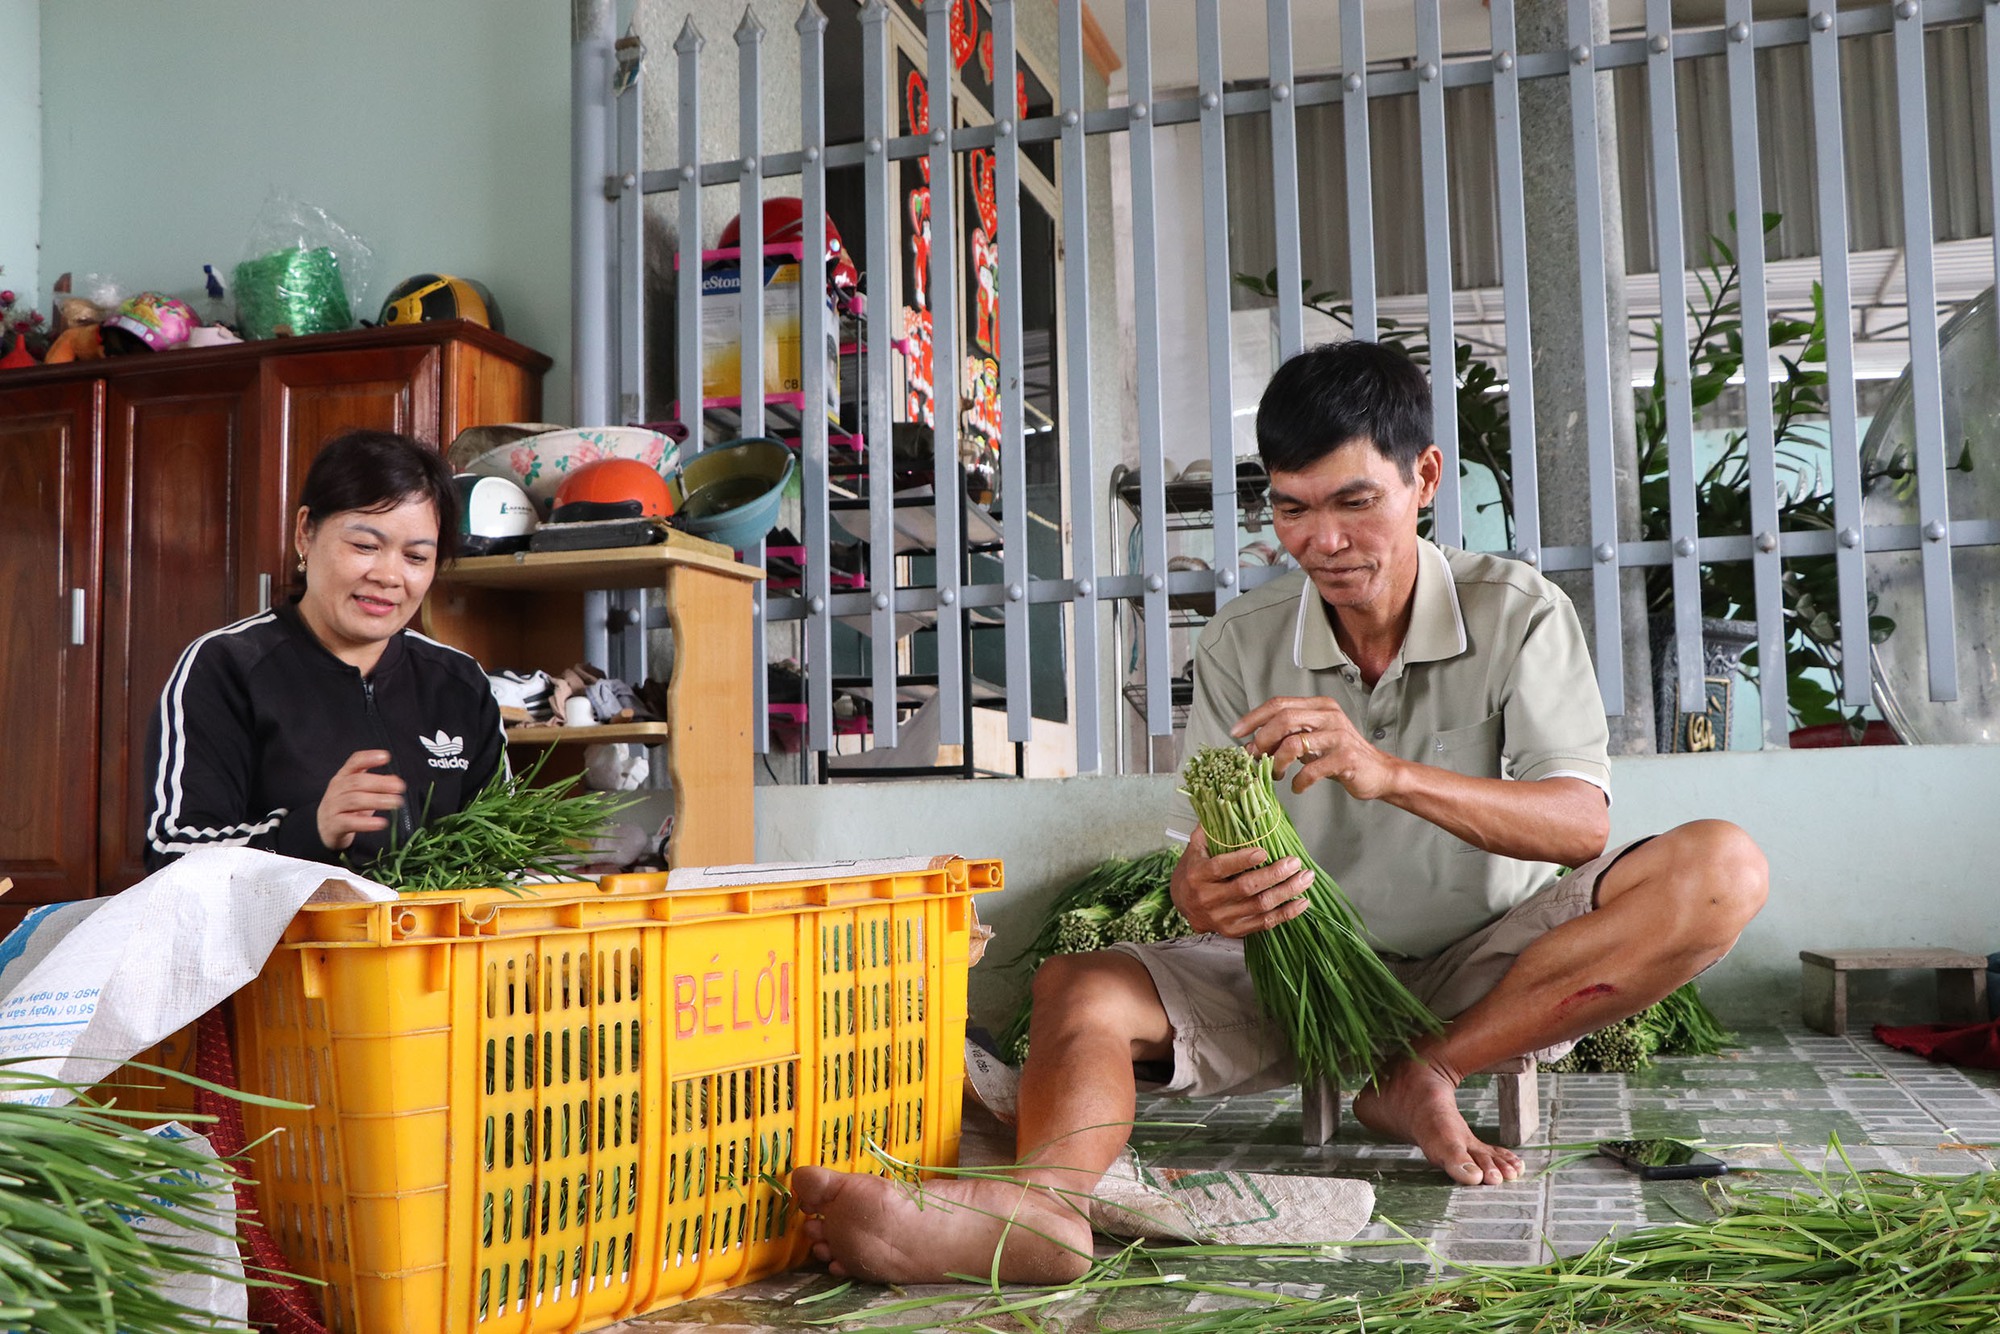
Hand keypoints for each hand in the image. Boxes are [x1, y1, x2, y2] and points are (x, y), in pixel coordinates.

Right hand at [316, 750, 405, 850]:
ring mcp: (332, 807)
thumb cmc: (346, 808)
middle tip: (399, 787)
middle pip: (356, 782)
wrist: (325, 830)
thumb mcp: (359, 793)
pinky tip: (381, 823)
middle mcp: (336, 789)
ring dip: (377, 800)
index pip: (354, 762)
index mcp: (343, 777)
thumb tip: (395, 780)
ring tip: (394, 802)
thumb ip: (376, 785)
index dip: (369, 758)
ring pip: (354, 800)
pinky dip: (366, 823)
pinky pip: (349, 822)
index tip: (385, 757)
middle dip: (380, 783)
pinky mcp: (333, 825)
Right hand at [1170, 827, 1314, 937]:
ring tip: (1305, 879)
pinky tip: (1301, 903)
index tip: (1264, 851)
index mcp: (1197, 875)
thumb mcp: (1195, 848)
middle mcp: (1208, 899)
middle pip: (1246, 888)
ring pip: (1259, 907)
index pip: (1221, 868)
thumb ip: (1211, 829)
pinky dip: (1285, 914)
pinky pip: (1263, 924)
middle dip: (1275, 875)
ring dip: (1286, 893)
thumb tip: (1229, 802)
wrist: (1182, 905)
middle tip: (1295, 863)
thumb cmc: (1193, 870)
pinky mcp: (1233, 930)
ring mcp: (1221, 918)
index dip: (1243, 860)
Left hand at [1232, 695, 1402, 800]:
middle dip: (1262, 740)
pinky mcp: (1347, 757)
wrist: (1378, 772)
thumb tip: (1249, 747)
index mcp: (1318, 706)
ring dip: (1277, 763)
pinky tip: (1297, 787)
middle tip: (1254, 758)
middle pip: (1284, 718)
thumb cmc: (1338, 756)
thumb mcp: (1310, 742)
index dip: (1253, 717)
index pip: (1278, 704)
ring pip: (1295, 743)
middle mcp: (1329, 715)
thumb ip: (1284, 739)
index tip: (1235, 733)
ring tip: (1275, 775)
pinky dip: (1299, 781)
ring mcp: (1339, 735)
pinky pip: (1312, 769)